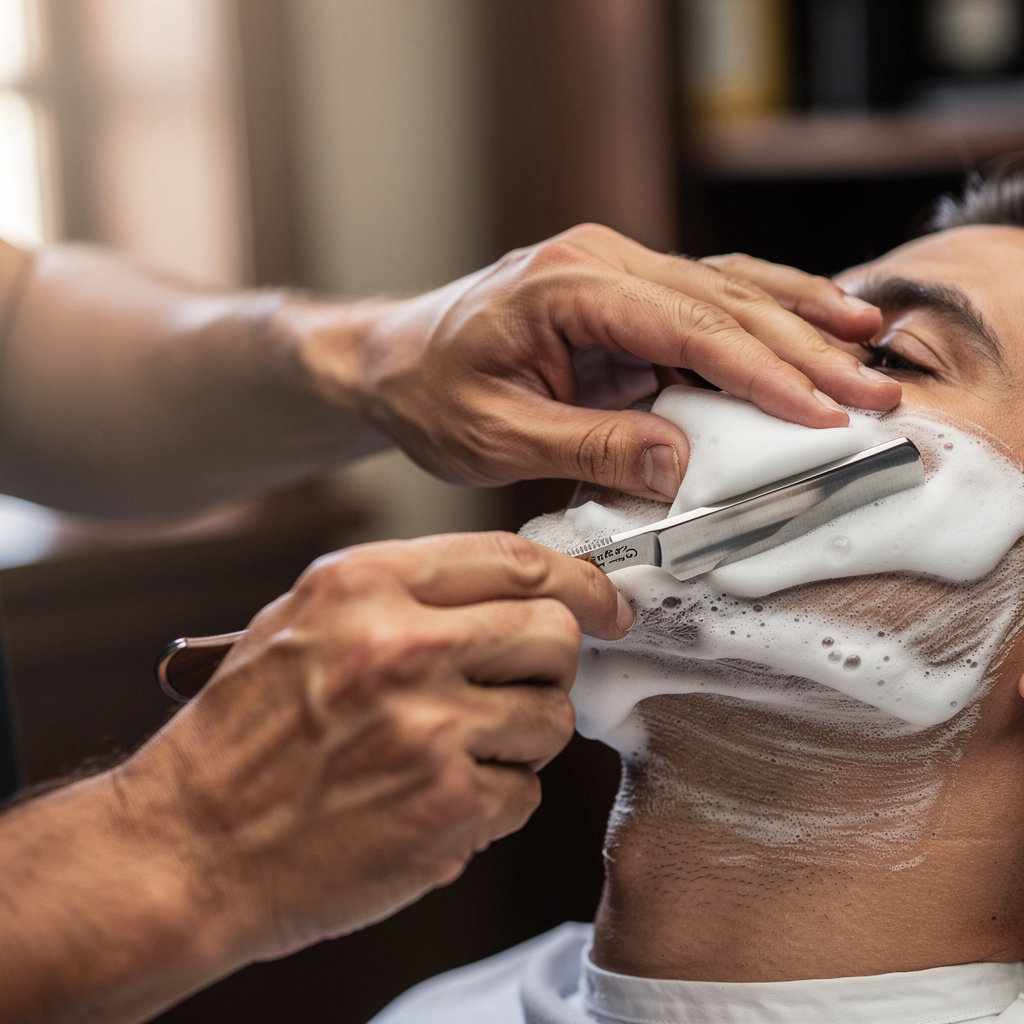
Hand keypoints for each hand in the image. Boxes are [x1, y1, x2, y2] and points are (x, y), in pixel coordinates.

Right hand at [113, 532, 630, 965]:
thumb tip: (507, 589)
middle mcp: (403, 646)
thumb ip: (403, 593)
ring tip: (461, 747)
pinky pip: (525, 791)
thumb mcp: (304, 622)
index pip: (514, 559)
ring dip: (521, 736)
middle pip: (554, 634)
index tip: (601, 601)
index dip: (576, 581)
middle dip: (553, 661)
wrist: (189, 846)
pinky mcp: (449, 807)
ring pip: (553, 717)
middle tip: (525, 681)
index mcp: (365, 586)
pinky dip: (495, 798)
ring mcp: (432, 729)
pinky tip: (439, 796)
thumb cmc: (242, 735)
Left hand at [353, 224, 897, 500]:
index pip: (686, 327)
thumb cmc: (431, 395)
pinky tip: (812, 321)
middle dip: (802, 348)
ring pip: (724, 290)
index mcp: (566, 287)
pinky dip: (761, 314)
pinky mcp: (620, 296)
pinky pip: (703, 300)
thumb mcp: (496, 437)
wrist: (393, 362)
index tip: (819, 413)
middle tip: (871, 392)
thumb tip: (681, 467)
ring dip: (797, 322)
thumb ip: (589, 447)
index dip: (760, 373)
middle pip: (721, 301)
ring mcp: (612, 272)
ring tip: (867, 344)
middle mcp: (598, 262)